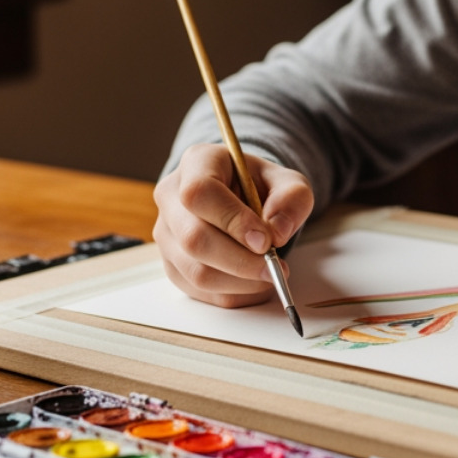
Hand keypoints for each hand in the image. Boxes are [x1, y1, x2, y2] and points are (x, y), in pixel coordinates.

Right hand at [153, 144, 313, 307]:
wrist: (242, 198)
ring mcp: (166, 233)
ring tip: (270, 275)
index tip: (266, 240)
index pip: (200, 193)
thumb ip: (291, 199)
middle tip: (274, 267)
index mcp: (197, 163)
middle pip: (194, 239)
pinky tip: (255, 284)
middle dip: (240, 261)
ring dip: (240, 282)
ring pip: (195, 271)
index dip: (232, 220)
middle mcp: (171, 197)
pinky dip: (233, 294)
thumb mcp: (287, 181)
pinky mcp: (172, 263)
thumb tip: (278, 232)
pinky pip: (198, 290)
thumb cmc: (260, 186)